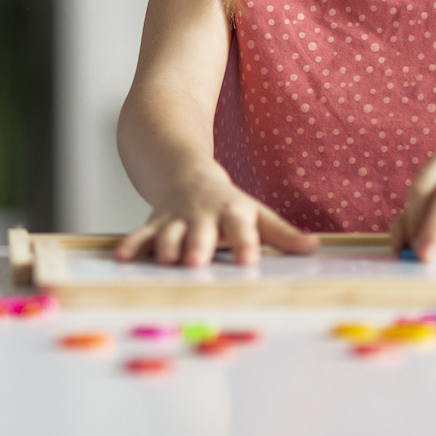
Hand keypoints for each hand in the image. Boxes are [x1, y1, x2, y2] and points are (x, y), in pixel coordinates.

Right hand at [114, 163, 316, 266]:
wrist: (184, 173)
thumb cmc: (226, 204)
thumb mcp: (256, 213)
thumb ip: (281, 233)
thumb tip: (313, 248)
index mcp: (231, 212)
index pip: (241, 228)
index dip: (246, 243)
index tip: (250, 259)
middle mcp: (202, 215)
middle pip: (201, 231)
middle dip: (198, 245)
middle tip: (197, 261)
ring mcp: (176, 219)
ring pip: (170, 233)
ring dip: (166, 246)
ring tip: (166, 260)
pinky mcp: (154, 224)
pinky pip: (142, 235)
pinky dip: (132, 245)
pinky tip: (122, 258)